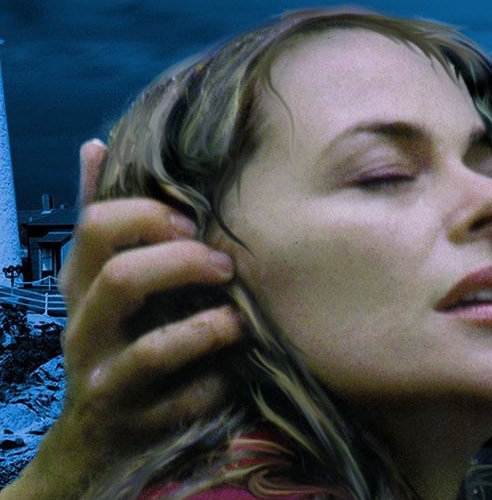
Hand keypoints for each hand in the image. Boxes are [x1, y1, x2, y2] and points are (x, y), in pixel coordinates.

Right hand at [1, 140, 241, 498]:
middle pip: (119, 279)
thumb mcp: (103, 282)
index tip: (192, 222)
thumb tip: (95, 146)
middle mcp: (86, 329)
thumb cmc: (117, 339)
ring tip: (238, 321)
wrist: (96, 437)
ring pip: (152, 350)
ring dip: (207, 329)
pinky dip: (217, 382)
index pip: (96, 227)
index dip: (148, 215)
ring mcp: (108, 380)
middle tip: (224, 266)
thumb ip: (109, 221)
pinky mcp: (140, 424)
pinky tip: (234, 371)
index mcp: (81, 284)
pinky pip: (185, 401)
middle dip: (181, 263)